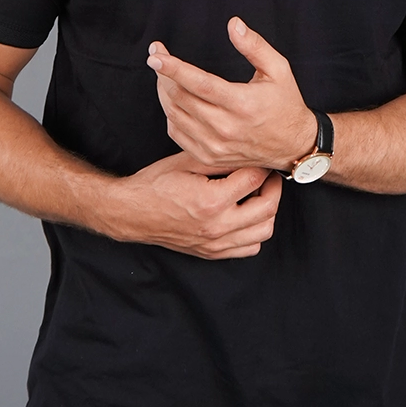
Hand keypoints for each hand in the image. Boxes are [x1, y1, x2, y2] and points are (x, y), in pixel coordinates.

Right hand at [108, 149, 281, 258]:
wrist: (132, 212)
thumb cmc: (156, 184)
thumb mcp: (188, 161)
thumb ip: (221, 159)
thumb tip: (248, 154)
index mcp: (211, 200)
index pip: (254, 180)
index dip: (261, 165)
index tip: (261, 158)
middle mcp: (217, 226)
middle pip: (267, 207)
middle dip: (273, 186)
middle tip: (268, 174)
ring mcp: (216, 243)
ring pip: (264, 231)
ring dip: (268, 210)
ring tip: (260, 194)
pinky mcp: (212, 252)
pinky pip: (250, 248)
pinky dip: (256, 231)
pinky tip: (248, 215)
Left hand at [146, 17, 317, 172]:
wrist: (293, 146)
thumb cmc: (285, 104)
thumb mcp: (278, 69)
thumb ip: (254, 46)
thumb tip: (233, 24)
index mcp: (242, 104)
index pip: (198, 83)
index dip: (173, 67)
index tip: (155, 54)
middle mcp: (226, 128)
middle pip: (180, 97)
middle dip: (162, 74)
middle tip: (157, 57)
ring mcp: (215, 146)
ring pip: (174, 115)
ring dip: (163, 92)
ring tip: (163, 75)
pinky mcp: (209, 157)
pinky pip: (177, 134)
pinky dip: (170, 114)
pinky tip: (174, 100)